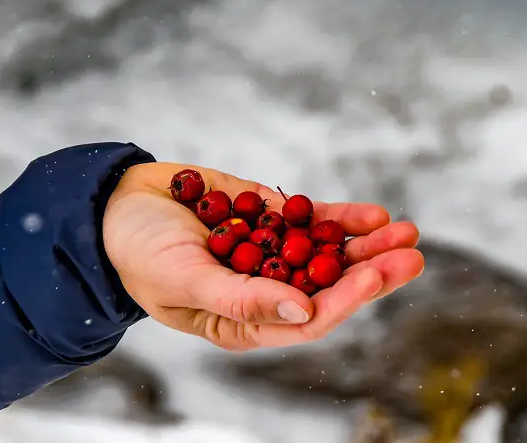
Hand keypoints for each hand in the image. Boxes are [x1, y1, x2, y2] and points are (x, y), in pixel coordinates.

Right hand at [103, 162, 423, 350]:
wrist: (116, 204)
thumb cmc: (137, 252)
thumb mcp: (184, 279)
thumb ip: (241, 298)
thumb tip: (304, 312)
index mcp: (242, 321)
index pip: (306, 320)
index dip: (343, 299)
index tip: (373, 275)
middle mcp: (263, 290)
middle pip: (329, 286)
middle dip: (371, 271)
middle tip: (411, 255)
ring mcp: (268, 252)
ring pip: (328, 253)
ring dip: (367, 244)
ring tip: (407, 231)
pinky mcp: (267, 217)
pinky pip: (311, 221)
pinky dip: (341, 217)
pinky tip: (373, 215)